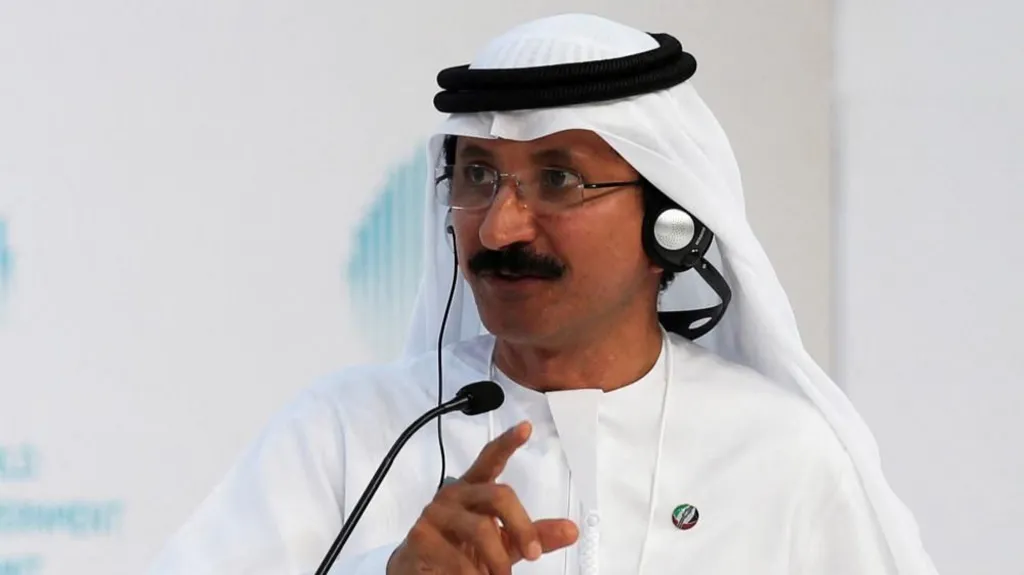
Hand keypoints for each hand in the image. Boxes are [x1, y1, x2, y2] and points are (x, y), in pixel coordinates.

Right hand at [387, 421, 577, 573]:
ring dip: (498, 559)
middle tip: (533, 554)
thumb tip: (572, 530)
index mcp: (474, 488)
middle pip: (499, 495)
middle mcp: (454, 494)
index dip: (507, 442)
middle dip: (522, 526)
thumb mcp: (507, 544)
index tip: (526, 427)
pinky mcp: (421, 537)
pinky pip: (458, 557)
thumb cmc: (466, 552)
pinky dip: (473, 574)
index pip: (490, 459)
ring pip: (481, 528)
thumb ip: (536, 535)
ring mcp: (436, 513)